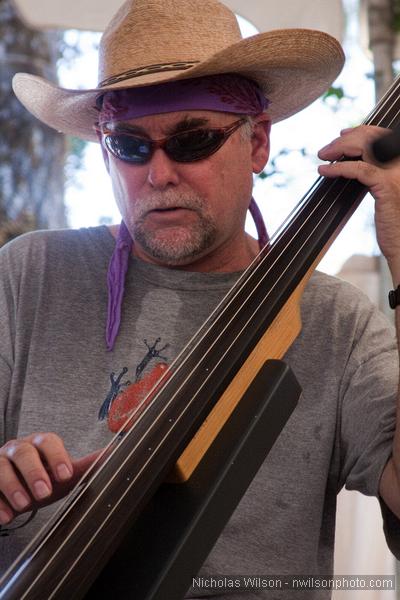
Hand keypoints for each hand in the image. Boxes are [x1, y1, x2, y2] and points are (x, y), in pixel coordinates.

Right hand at [0, 432, 98, 524]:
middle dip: (34, 472)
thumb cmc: (38, 479)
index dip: (57, 456)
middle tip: (44, 494)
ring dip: (12, 486)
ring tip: (24, 505)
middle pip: (24, 452)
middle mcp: (16, 449)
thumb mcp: (60, 474)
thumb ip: (83, 466)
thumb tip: (113, 454)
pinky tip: (5, 516)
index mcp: (38, 444)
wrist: (9, 491)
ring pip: (0, 467)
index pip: (48, 441)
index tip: (65, 475)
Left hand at [318, 125, 399, 273]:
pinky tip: (326, 171)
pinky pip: (359, 169)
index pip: (382, 134)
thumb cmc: (394, 220)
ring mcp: (397, 171)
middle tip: (325, 150)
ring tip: (323, 156)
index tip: (341, 136)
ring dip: (339, 149)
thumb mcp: (385, 189)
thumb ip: (374, 171)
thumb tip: (351, 158)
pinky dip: (339, 167)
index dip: (360, 131)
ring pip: (365, 147)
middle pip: (371, 137)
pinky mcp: (387, 185)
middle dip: (344, 140)